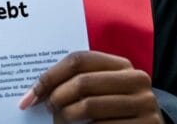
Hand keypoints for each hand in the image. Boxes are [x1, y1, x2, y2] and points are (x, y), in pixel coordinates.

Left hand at [19, 51, 161, 122]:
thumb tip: (33, 93)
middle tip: (48, 109)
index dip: (51, 75)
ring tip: (59, 122)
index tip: (31, 94)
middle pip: (82, 82)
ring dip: (66, 117)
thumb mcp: (102, 89)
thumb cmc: (114, 109)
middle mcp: (136, 80)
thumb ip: (78, 82)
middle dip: (56, 97)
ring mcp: (145, 103)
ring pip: (89, 106)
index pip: (78, 60)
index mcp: (121, 65)